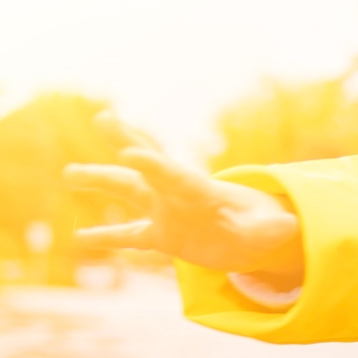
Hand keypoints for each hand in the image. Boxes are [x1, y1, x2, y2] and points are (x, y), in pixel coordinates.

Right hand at [65, 113, 303, 282]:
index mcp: (203, 192)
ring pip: (129, 192)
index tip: (132, 154)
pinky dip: (107, 237)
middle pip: (149, 167)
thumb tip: (288, 227)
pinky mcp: (161, 234)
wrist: (253, 235)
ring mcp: (166, 213)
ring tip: (69, 172)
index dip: (155, 167)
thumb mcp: (269, 230)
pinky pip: (129, 235)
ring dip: (101, 180)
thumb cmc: (261, 227)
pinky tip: (81, 238)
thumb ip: (272, 228)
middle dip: (128, 141)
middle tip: (104, 118)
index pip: (176, 176)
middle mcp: (178, 196)